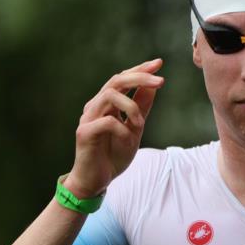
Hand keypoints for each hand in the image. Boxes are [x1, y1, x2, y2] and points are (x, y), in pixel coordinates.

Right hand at [64, 59, 164, 197]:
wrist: (96, 181)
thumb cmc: (112, 155)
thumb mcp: (134, 129)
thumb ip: (141, 108)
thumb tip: (153, 86)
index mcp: (105, 104)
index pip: (122, 78)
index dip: (140, 69)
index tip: (159, 63)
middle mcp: (95, 106)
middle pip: (116, 80)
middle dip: (140, 77)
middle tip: (160, 81)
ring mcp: (87, 118)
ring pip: (109, 95)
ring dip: (132, 107)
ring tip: (141, 123)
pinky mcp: (84, 133)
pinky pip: (107, 122)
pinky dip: (123, 129)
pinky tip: (128, 139)